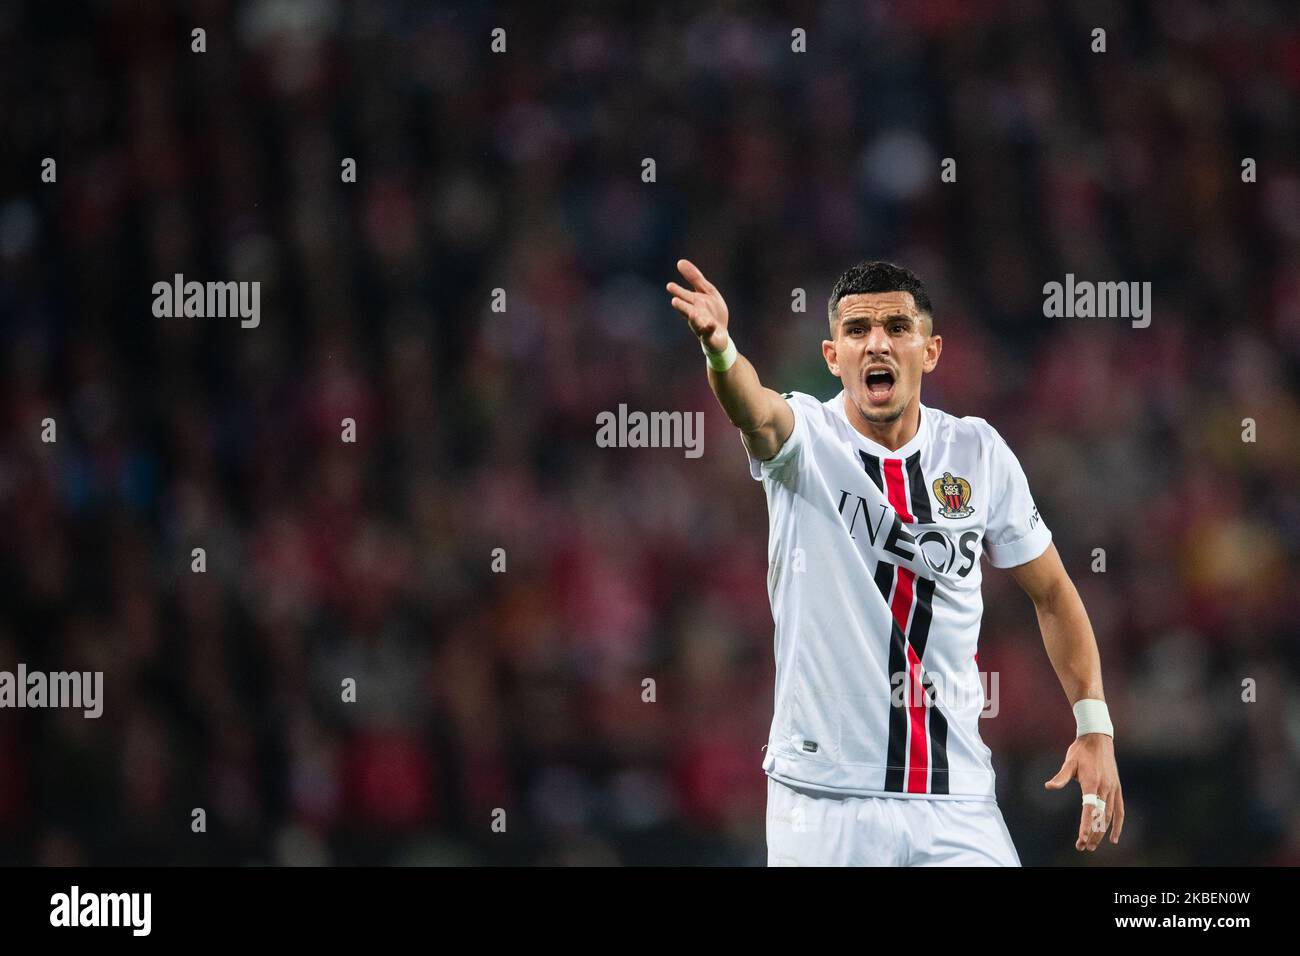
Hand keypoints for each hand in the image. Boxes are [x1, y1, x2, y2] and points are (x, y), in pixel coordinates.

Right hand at [666, 259, 729, 351]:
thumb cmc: (711, 312)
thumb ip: (694, 277)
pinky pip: (708, 332)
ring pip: (696, 323)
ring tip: (692, 314)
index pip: (685, 296)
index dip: (678, 291)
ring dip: (694, 319)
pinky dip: (709, 329)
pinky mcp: (710, 336)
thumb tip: (679, 262)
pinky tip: (710, 324)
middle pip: (688, 309)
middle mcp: (696, 315)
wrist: (720, 335)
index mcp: (694, 303)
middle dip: (682, 306)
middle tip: (674, 301)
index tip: (670, 286)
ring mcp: (702, 326)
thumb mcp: (706, 291)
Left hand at [1045, 733, 1124, 851]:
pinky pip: (1119, 810)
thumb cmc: (1081, 751)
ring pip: (1109, 816)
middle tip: (1083, 847)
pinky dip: (1117, 825)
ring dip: (1102, 832)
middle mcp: (1104, 788)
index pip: (1089, 809)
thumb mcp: (1069, 762)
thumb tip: (1049, 786)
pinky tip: (1113, 837)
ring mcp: (1113, 789)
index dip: (1086, 825)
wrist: (1098, 739)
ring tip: (1093, 845)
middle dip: (1093, 834)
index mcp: (1092, 783)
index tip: (1082, 838)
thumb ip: (1061, 777)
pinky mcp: (1117, 788)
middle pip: (1100, 817)